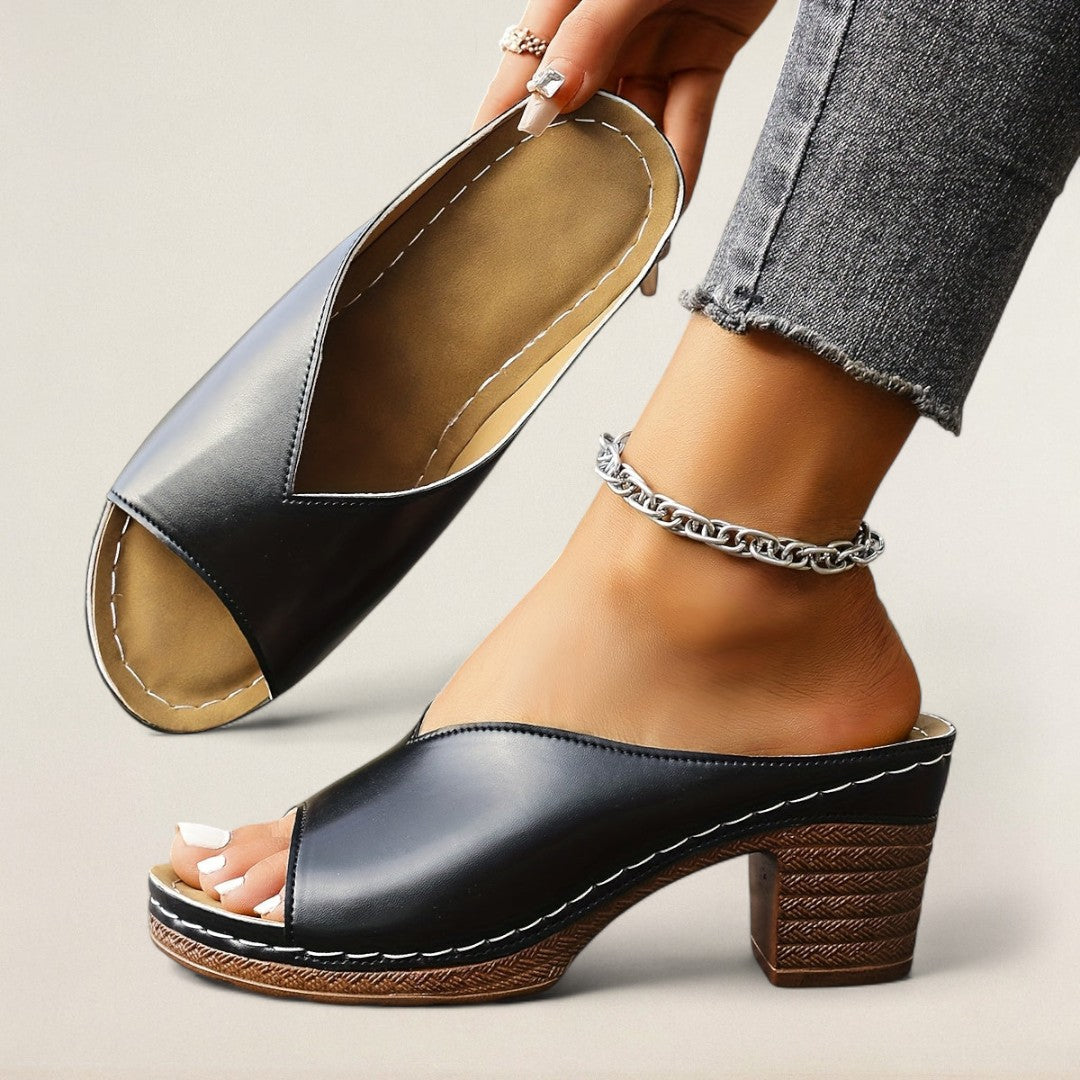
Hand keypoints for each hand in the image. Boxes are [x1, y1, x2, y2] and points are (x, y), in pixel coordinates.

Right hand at [476, 0, 776, 200]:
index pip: (524, 67)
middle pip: (579, 106)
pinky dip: (681, 162)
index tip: (482, 169)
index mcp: (570, 1)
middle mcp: (608, 31)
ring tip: (613, 227)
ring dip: (629, 171)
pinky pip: (687, 120)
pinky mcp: (704, 58)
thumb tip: (550, 100)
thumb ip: (590, 34)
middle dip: (567, 159)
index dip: (502, 117)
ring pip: (635, 122)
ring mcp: (655, 45)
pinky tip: (669, 205)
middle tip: (547, 216)